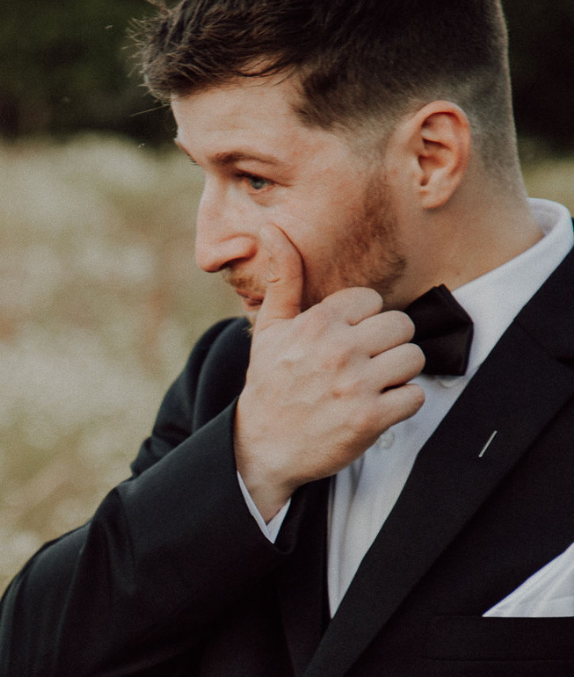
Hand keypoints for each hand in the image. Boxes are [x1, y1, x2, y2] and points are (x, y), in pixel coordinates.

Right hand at [234, 224, 425, 519]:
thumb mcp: (268, 331)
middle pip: (401, 326)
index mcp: (317, 324)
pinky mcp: (370, 418)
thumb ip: (283, 280)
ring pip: (414, 358)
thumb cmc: (269, 387)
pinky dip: (402, 405)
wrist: (261, 448)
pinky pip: (415, 396)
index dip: (364, 322)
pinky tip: (377, 408)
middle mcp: (338, 350)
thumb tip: (273, 229)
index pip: (372, 301)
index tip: (347, 342)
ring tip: (374, 385)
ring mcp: (356, 385)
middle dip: (388, 345)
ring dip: (398, 374)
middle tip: (366, 364)